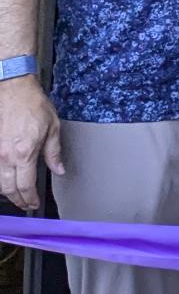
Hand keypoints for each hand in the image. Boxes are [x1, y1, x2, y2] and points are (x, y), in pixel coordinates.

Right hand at [0, 78, 63, 211]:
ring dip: (7, 192)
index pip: (26, 185)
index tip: (34, 203)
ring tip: (17, 195)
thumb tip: (59, 169)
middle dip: (18, 200)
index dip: (30, 199)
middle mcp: (6, 156)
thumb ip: (54, 152)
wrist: (13, 90)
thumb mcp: (52, 127)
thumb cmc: (32, 104)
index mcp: (24, 152)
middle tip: (26, 203)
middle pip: (9, 189)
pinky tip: (6, 181)